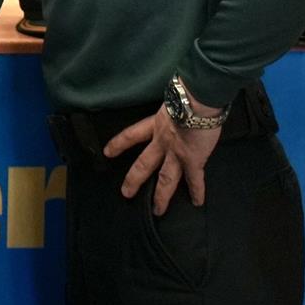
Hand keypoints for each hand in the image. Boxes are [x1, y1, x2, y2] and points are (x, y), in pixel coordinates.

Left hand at [104, 103, 222, 215]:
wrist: (198, 101)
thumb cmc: (187, 94)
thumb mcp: (173, 100)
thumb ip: (172, 110)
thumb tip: (178, 109)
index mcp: (156, 124)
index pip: (131, 134)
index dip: (119, 143)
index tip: (107, 152)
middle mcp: (163, 141)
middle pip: (143, 164)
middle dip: (134, 180)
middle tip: (125, 193)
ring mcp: (177, 153)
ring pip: (165, 179)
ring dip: (162, 196)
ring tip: (158, 210)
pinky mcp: (193, 160)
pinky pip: (195, 179)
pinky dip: (197, 191)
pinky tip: (197, 202)